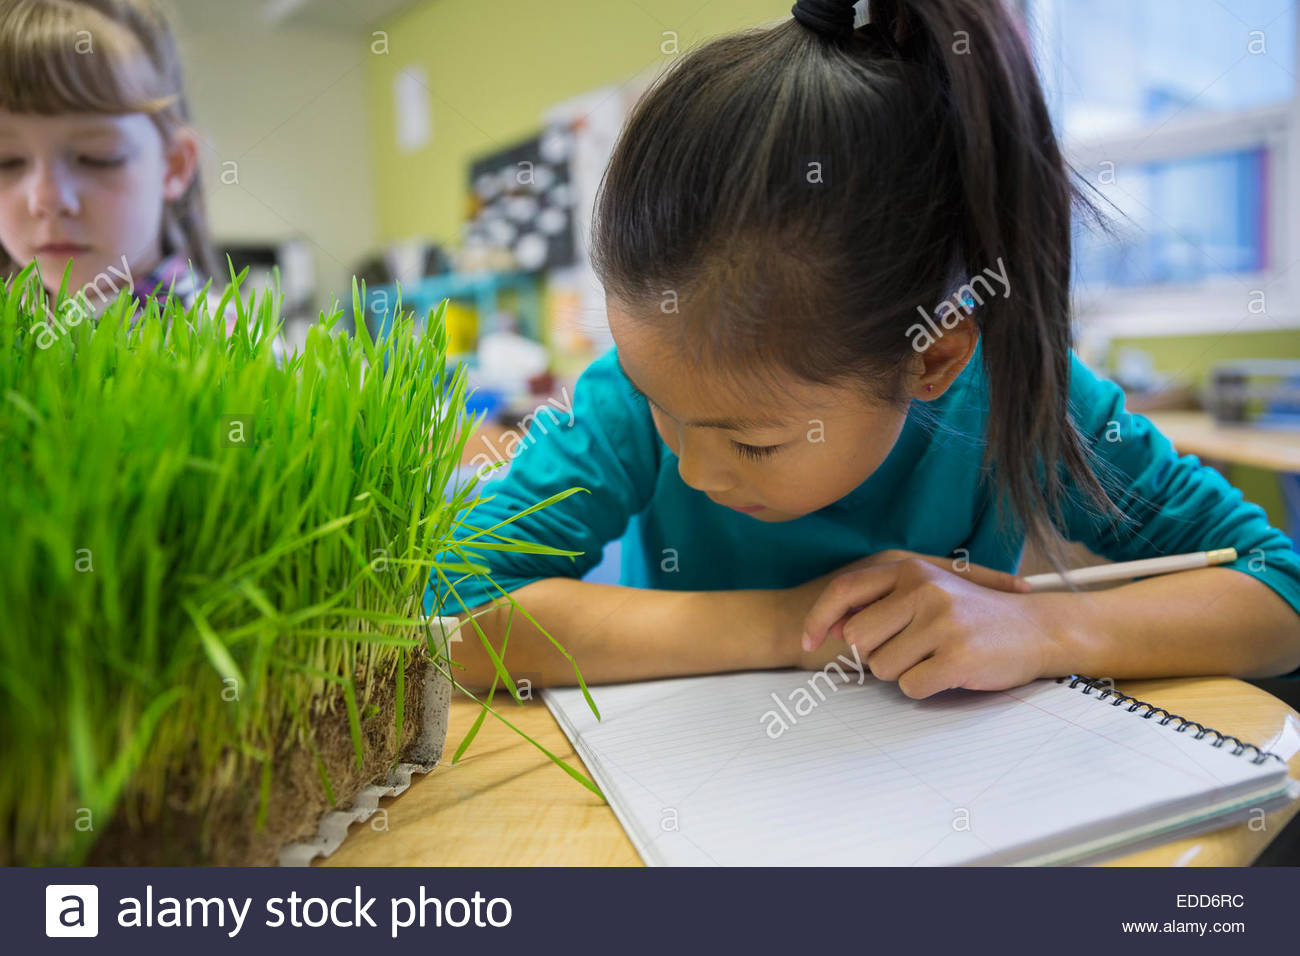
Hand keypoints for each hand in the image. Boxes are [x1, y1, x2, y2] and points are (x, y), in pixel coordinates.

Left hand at [790, 551, 1061, 697]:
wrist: (1040, 629)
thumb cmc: (977, 613)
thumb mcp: (929, 589)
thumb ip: (883, 599)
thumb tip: (832, 626)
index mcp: (910, 569)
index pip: (843, 592)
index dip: (818, 619)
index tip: (808, 642)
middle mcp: (923, 589)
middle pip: (857, 638)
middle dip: (874, 654)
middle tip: (910, 651)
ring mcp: (941, 622)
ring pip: (881, 667)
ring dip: (902, 672)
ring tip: (936, 657)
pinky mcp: (957, 656)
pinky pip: (911, 688)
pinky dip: (925, 688)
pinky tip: (950, 672)